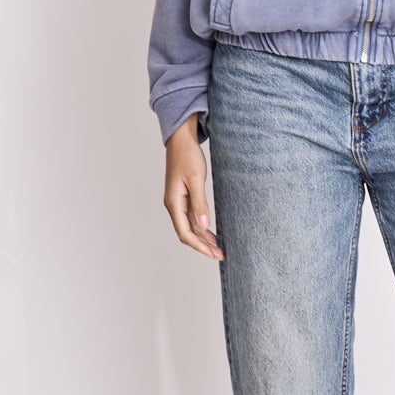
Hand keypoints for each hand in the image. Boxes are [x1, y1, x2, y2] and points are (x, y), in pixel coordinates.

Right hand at [164, 116, 224, 259]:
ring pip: (190, 226)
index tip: (213, 254)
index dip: (199, 246)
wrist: (181, 140)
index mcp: (174, 203)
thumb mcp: (195, 179)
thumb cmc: (187, 156)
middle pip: (187, 233)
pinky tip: (212, 232)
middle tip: (220, 255)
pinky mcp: (184, 197)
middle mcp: (174, 205)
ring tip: (218, 248)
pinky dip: (202, 227)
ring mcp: (178, 201)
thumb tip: (203, 226)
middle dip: (202, 246)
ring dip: (203, 238)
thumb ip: (199, 203)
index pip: (184, 232)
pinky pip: (192, 217)